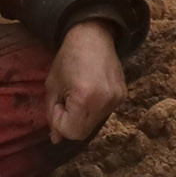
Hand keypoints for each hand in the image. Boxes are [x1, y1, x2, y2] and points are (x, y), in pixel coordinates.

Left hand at [47, 19, 126, 143]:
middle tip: (66, 101)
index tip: (58, 103)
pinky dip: (93, 109)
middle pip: (83, 133)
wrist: (93, 36)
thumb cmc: (68, 58)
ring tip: (78, 95)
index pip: (71, 131)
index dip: (59, 121)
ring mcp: (117, 99)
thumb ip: (52, 114)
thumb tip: (56, 140)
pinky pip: (103, 113)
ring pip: (93, 125)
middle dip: (70, 122)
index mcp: (86, 97)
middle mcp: (105, 101)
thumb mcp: (53, 86)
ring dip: (82, 116)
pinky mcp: (123, 96)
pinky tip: (90, 92)